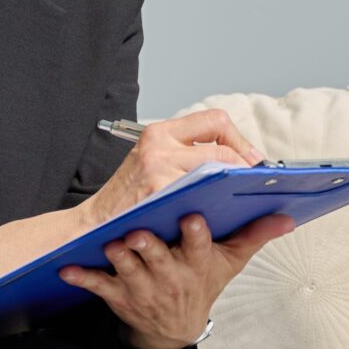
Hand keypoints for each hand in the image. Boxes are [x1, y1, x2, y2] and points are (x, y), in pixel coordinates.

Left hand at [57, 212, 294, 348]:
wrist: (173, 330)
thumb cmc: (202, 285)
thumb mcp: (231, 263)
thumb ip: (255, 235)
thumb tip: (287, 216)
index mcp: (197, 263)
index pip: (200, 247)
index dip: (195, 235)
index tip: (192, 218)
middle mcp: (171, 277)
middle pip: (159, 259)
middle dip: (150, 248)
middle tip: (140, 233)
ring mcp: (143, 288)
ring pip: (129, 270)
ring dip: (119, 259)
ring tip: (111, 244)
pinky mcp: (119, 295)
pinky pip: (97, 287)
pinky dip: (82, 279)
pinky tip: (67, 270)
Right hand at [79, 109, 263, 226]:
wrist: (95, 227)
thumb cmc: (128, 198)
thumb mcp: (152, 162)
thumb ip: (186, 154)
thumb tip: (238, 158)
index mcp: (160, 133)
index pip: (215, 121)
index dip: (239, 140)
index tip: (250, 160)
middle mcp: (159, 146)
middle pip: (221, 149)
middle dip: (243, 167)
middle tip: (252, 185)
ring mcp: (159, 170)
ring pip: (217, 172)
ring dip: (235, 187)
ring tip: (243, 198)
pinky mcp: (160, 194)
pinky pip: (203, 197)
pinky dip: (219, 207)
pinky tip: (225, 215)